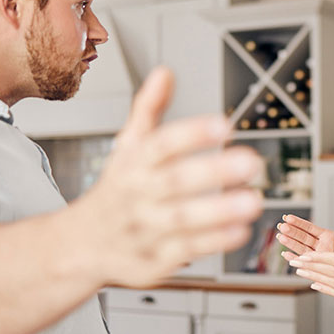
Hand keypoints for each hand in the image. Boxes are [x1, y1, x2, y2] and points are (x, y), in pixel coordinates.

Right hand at [73, 67, 262, 287]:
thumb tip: (165, 73)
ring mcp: (143, 230)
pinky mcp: (150, 261)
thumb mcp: (127, 148)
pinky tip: (239, 231)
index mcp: (132, 164)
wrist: (79, 246)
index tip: (224, 125)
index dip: (192, 134)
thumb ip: (148, 110)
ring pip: (181, 220)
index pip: (160, 145)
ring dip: (219, 212)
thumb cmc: (116, 190)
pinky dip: (212, 242)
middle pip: (173, 181)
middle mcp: (136, 196)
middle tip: (251, 162)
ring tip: (253, 200)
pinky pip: (183, 251)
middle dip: (213, 172)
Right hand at [276, 193, 333, 261]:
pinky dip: (295, 259)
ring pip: (301, 249)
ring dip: (290, 243)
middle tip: (282, 225)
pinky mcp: (317, 269)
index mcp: (328, 237)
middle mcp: (321, 247)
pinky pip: (304, 263)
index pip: (310, 228)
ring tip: (280, 236)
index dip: (299, 223)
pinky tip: (286, 254)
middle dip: (292, 232)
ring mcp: (318, 258)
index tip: (288, 217)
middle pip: (302, 237)